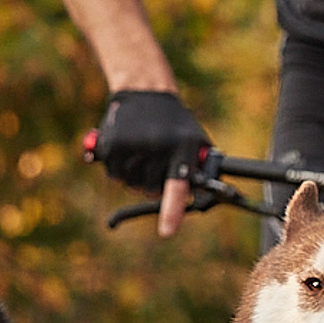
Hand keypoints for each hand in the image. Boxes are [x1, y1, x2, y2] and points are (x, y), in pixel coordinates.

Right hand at [91, 91, 208, 236]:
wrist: (145, 90)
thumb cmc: (176, 123)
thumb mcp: (195, 140)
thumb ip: (200, 168)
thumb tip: (212, 195)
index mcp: (182, 149)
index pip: (177, 186)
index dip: (172, 211)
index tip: (167, 232)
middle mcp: (156, 148)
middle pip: (150, 191)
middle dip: (153, 185)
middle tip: (157, 163)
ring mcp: (131, 147)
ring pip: (130, 184)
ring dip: (135, 176)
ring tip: (143, 151)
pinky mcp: (111, 145)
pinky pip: (114, 175)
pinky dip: (119, 168)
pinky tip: (127, 148)